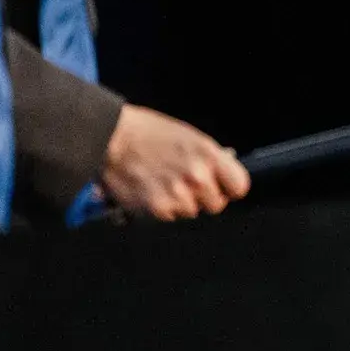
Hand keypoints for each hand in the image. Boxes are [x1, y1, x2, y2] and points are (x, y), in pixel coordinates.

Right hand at [100, 104, 250, 219]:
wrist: (109, 138)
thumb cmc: (147, 133)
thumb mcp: (189, 137)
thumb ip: (209, 159)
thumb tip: (224, 173)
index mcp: (209, 155)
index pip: (239, 186)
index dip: (230, 188)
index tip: (223, 187)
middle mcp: (197, 177)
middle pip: (217, 204)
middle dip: (204, 197)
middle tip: (185, 184)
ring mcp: (179, 195)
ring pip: (192, 212)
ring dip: (181, 203)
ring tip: (163, 183)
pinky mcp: (158, 208)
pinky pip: (170, 217)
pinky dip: (162, 208)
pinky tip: (151, 190)